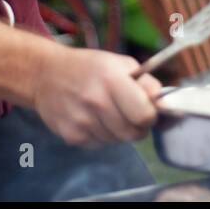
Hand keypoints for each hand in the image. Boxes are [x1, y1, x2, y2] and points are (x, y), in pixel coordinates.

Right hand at [31, 46, 163, 146]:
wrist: (44, 75)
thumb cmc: (87, 67)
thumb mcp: (119, 64)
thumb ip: (145, 82)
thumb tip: (164, 101)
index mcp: (112, 80)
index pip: (145, 115)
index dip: (150, 115)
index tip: (145, 109)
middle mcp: (96, 102)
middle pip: (133, 133)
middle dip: (137, 126)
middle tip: (129, 113)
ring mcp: (82, 121)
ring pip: (117, 141)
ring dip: (118, 131)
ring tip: (107, 113)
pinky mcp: (72, 136)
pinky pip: (100, 144)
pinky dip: (101, 135)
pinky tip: (92, 118)